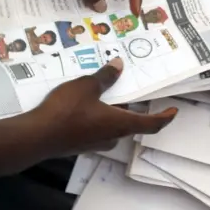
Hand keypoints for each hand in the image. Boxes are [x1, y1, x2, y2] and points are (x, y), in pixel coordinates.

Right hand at [28, 58, 177, 154]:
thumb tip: (118, 65)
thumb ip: (105, 76)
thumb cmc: (66, 111)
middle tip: (135, 92)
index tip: (173, 111)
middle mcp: (112, 137)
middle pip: (132, 124)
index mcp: (120, 124)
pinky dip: (99, 117)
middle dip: (135, 109)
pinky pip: (97, 129)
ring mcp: (96, 144)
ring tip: (108, 93)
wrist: (36, 137)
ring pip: (113, 127)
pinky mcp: (81, 144)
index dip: (165, 117)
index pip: (152, 124)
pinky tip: (87, 104)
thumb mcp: (87, 86)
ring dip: (115, 112)